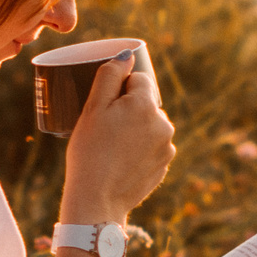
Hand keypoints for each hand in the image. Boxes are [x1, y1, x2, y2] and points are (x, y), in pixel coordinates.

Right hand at [61, 55, 174, 223]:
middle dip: (128, 109)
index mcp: (146, 105)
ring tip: (112, 147)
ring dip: (135, 128)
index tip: (105, 107)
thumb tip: (127, 56)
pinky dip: (139, 148)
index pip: (138, 79)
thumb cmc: (89, 152)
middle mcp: (164, 124)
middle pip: (146, 103)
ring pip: (149, 125)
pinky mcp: (164, 165)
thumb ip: (109, 76)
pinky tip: (121, 160)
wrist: (97, 200)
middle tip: (105, 129)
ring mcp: (167, 147)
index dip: (119, 89)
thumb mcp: (92, 109)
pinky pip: (152, 146)